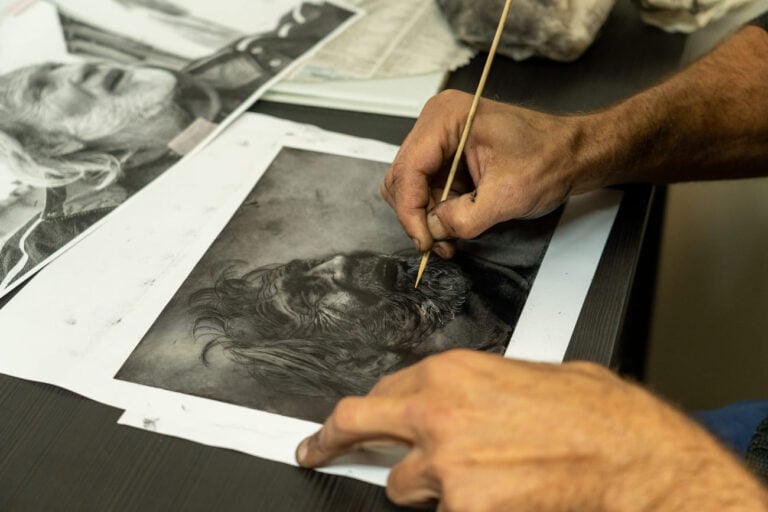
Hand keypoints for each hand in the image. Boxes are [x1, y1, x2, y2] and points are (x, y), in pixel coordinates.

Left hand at [297, 350, 767, 511]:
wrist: (632, 457)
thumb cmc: (593, 414)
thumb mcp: (526, 376)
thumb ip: (477, 386)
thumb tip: (458, 400)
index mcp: (450, 373)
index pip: (379, 392)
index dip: (363, 411)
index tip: (342, 425)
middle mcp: (437, 414)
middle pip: (358, 424)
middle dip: (334, 440)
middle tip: (318, 449)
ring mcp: (446, 467)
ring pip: (405, 486)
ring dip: (427, 487)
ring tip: (476, 481)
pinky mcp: (465, 508)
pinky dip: (462, 508)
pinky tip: (499, 496)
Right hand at [381, 90, 596, 258]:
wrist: (573, 154)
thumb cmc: (550, 158)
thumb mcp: (507, 194)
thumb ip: (465, 218)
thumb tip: (433, 231)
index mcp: (447, 118)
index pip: (409, 168)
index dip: (410, 210)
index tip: (423, 240)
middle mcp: (437, 124)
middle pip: (403, 178)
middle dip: (417, 215)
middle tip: (436, 243)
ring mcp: (440, 141)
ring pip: (411, 188)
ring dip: (426, 218)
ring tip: (449, 239)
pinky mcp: (447, 158)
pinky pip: (426, 190)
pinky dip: (435, 213)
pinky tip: (453, 227)